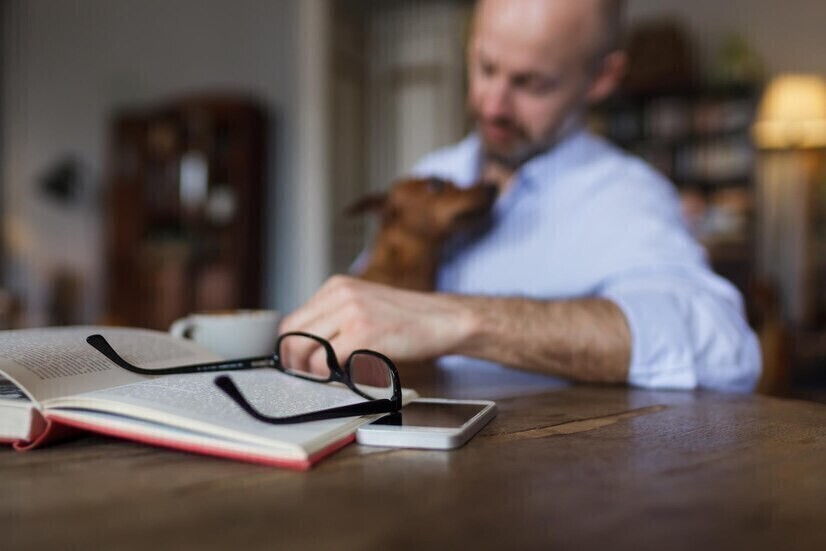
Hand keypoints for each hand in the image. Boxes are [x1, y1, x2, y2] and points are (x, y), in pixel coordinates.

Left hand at [278, 276, 475, 372]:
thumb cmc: (408, 319)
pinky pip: (326, 360)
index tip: (297, 363)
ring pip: (305, 348)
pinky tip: (339, 378)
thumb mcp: (365, 305)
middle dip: (293, 361)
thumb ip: (337, 318)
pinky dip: (326, 374)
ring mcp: (350, 312)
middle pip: (293, 333)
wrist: (443, 320)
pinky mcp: (362, 333)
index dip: (292, 347)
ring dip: (308, 371)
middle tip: (304, 377)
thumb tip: (309, 348)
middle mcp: (340, 295)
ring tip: (323, 379)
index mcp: (337, 286)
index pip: (294, 320)